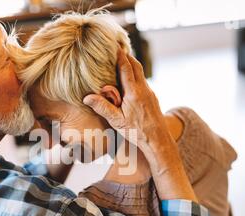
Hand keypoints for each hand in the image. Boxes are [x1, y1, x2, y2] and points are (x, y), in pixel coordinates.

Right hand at [84, 50, 196, 201]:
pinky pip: (143, 82)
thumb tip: (86, 97)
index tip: (114, 46)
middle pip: (136, 66)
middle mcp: (144, 89)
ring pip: (141, 74)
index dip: (120, 56)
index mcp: (134, 92)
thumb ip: (102, 107)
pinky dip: (136, 76)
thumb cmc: (137, 132)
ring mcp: (150, 93)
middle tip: (118, 48)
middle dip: (127, 56)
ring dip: (132, 65)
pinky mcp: (152, 99)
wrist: (158, 140)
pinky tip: (130, 81)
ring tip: (123, 60)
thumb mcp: (116, 121)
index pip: (126, 68)